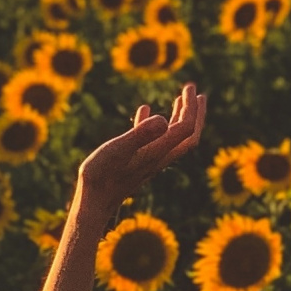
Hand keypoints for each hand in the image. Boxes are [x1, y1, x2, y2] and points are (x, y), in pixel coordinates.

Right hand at [77, 82, 204, 211]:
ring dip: (179, 118)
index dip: (190, 107)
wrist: (93, 203)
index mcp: (157, 151)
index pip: (185, 127)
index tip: (188, 87)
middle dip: (195, 114)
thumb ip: (140, 135)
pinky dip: (153, 124)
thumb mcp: (117, 150)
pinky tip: (144, 110)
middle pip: (187, 135)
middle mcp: (158, 157)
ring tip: (179, 100)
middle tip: (197, 93)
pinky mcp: (137, 163)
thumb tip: (163, 119)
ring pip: (172, 138)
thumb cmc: (101, 176)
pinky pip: (153, 140)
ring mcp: (148, 160)